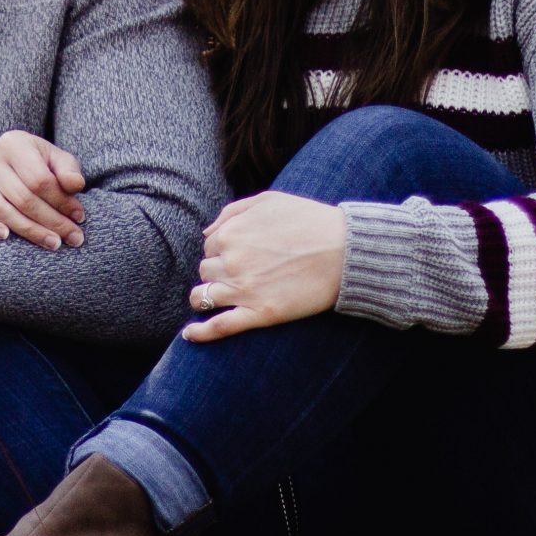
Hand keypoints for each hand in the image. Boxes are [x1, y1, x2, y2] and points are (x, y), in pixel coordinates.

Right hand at [0, 130, 85, 248]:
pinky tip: (5, 236)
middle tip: (72, 238)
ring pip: (0, 210)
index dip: (62, 202)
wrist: (3, 166)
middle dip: (51, 221)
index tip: (79, 218)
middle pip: (23, 198)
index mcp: (14, 143)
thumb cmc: (35, 165)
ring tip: (52, 243)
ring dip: (29, 230)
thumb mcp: (56, 160)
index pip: (40, 179)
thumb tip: (75, 185)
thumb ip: (68, 171)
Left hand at [182, 191, 347, 342]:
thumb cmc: (310, 220)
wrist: (345, 250)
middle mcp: (230, 262)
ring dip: (203, 298)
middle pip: (206, 271)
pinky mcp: (259, 314)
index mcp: (229, 234)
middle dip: (216, 271)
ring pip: (203, 297)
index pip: (209, 246)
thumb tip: (206, 233)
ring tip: (210, 300)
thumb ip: (232, 212)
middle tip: (239, 273)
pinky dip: (200, 333)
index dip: (222, 250)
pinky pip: (219, 327)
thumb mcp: (268, 200)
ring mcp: (243, 290)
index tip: (240, 254)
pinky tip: (189, 335)